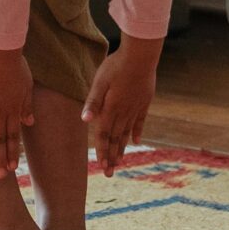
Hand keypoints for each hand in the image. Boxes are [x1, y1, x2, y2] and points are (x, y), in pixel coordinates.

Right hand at [0, 45, 34, 178]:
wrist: (0, 49)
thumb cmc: (16, 65)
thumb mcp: (27, 86)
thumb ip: (26, 106)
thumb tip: (29, 123)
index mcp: (12, 109)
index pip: (13, 136)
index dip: (12, 152)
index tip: (12, 167)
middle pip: (0, 139)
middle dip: (1, 158)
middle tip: (1, 176)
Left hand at [82, 36, 160, 175]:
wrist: (141, 55)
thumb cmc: (116, 65)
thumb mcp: (100, 81)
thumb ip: (93, 101)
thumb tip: (84, 120)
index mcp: (111, 109)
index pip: (104, 135)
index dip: (102, 151)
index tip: (102, 167)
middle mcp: (123, 112)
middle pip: (116, 138)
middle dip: (112, 156)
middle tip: (110, 173)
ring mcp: (135, 108)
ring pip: (127, 133)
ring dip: (122, 148)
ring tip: (120, 162)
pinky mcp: (144, 102)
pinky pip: (140, 121)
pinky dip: (137, 132)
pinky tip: (136, 141)